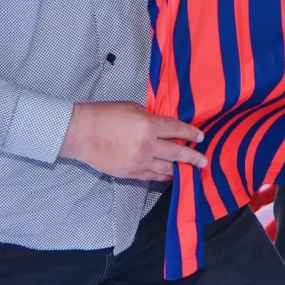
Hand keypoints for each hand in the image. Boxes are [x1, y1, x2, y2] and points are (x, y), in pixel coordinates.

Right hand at [58, 102, 207, 181]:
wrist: (81, 133)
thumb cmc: (105, 115)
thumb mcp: (133, 108)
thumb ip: (150, 118)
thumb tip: (163, 127)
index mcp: (149, 125)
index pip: (177, 129)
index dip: (191, 133)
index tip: (201, 137)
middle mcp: (148, 145)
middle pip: (177, 152)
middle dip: (193, 157)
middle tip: (203, 160)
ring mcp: (139, 162)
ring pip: (166, 168)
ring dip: (180, 169)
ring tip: (190, 170)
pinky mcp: (130, 173)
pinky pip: (152, 176)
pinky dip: (162, 175)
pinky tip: (169, 175)